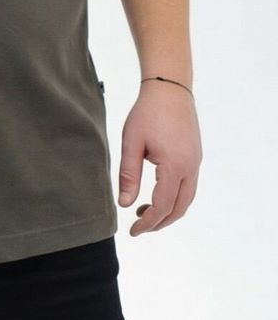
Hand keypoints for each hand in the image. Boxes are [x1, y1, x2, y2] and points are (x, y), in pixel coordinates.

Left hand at [118, 80, 201, 235]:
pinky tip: (157, 192)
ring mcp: (196, 162)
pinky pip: (189, 186)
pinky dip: (175, 197)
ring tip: (144, 211)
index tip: (132, 231)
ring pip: (186, 199)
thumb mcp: (131, 142)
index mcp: (175, 167)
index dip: (148, 223)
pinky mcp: (195, 156)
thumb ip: (128, 175)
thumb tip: (124, 205)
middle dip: (160, 222)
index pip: (163, 206)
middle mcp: (191, 168)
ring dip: (168, 211)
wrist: (170, 88)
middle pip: (179, 208)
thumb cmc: (147, 112)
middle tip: (138, 226)